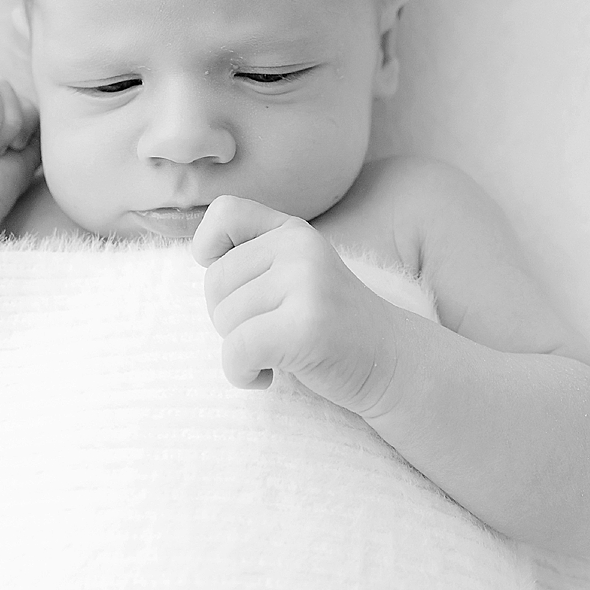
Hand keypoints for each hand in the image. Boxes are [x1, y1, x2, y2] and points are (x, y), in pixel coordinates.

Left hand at [192, 197, 406, 417]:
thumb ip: (257, 259)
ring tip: (278, 353)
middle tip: (270, 332)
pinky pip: (237, 352)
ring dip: (240, 351)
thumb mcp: (297, 277)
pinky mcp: (306, 325)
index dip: (209, 247)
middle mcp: (301, 248)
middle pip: (214, 283)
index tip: (235, 285)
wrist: (390, 362)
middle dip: (228, 320)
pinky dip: (242, 375)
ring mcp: (307, 283)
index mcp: (295, 232)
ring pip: (224, 320)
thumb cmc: (328, 328)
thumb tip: (199, 252)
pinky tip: (268, 377)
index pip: (224, 211)